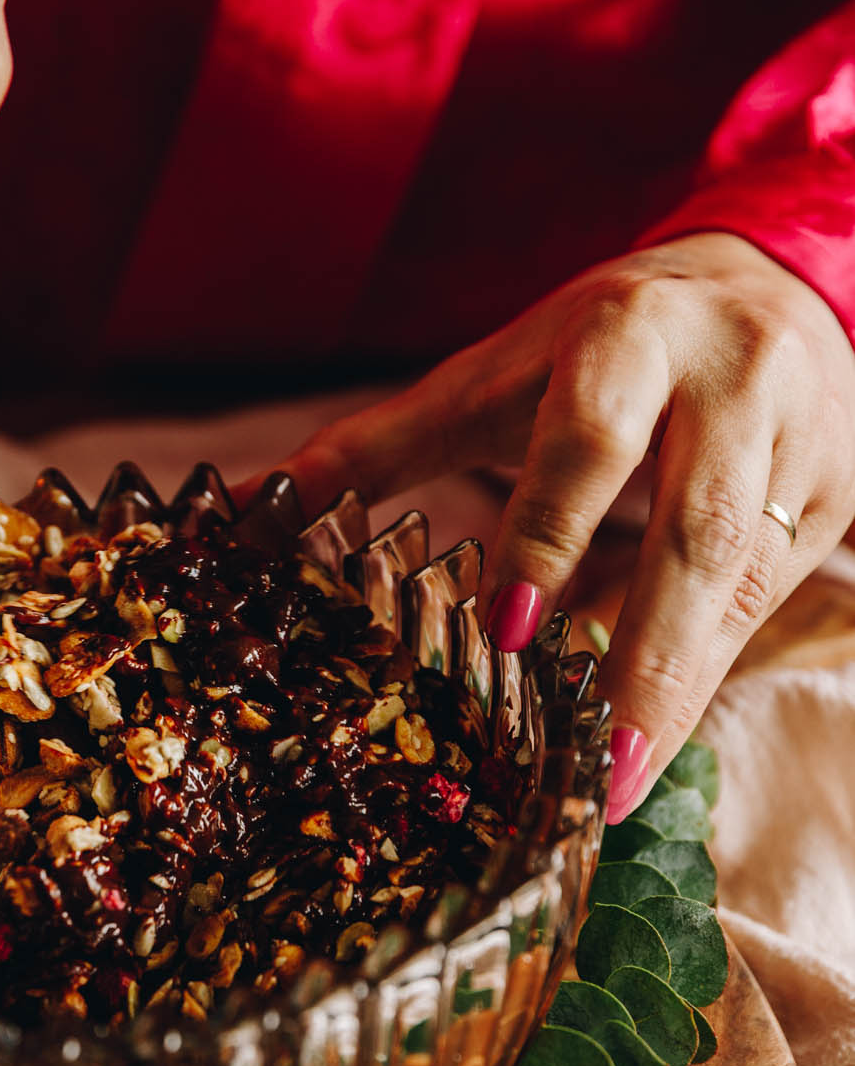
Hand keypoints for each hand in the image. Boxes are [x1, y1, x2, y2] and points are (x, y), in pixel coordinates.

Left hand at [268, 234, 854, 820]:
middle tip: (593, 766)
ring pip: (744, 582)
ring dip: (679, 689)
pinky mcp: (835, 498)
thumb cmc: (609, 335)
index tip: (507, 629)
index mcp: (631, 335)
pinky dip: (702, 672)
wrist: (772, 279)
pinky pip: (766, 599)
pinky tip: (648, 738)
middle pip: (698, 530)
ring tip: (615, 785)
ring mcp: (801, 444)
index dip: (550, 531)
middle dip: (648, 655)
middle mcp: (733, 385)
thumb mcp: (504, 366)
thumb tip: (266, 497)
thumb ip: (395, 437)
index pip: (591, 439)